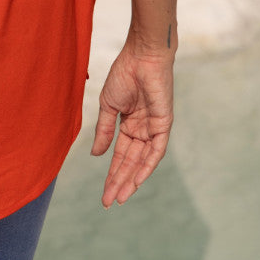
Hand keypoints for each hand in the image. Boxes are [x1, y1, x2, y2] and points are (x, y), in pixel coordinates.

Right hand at [90, 40, 173, 208]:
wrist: (141, 56)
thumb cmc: (124, 74)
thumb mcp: (108, 106)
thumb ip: (104, 131)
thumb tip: (96, 155)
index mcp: (129, 125)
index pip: (120, 156)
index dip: (111, 174)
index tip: (103, 194)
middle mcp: (143, 130)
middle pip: (130, 163)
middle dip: (119, 182)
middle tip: (108, 202)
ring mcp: (153, 128)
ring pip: (142, 161)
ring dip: (131, 180)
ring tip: (119, 197)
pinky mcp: (163, 124)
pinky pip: (156, 151)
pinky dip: (147, 167)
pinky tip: (136, 181)